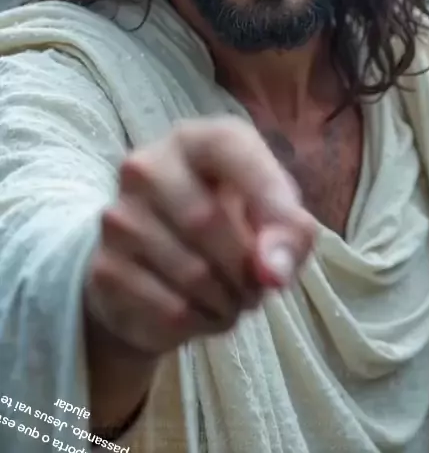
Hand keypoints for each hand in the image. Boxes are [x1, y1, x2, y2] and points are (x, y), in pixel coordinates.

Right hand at [84, 116, 315, 356]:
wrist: (159, 265)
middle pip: (207, 221)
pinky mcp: (103, 268)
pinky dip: (200, 323)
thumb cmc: (230, 223)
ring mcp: (118, 217)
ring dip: (227, 302)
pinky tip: (201, 312)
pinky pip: (170, 309)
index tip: (289, 239)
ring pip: (191, 274)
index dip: (268, 196)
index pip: (230, 147)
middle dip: (246, 268)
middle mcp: (146, 167)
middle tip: (257, 286)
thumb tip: (273, 272)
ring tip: (231, 298)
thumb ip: (290, 232)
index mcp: (193, 140)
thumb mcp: (274, 217)